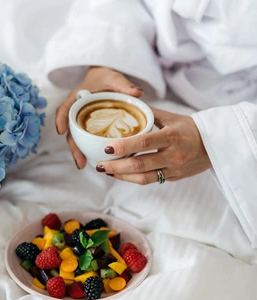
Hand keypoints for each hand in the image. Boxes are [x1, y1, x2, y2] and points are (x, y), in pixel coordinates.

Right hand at [56, 66, 142, 168]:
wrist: (104, 79)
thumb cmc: (106, 78)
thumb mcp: (114, 78)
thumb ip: (124, 85)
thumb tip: (138, 92)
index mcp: (77, 98)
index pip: (64, 109)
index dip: (61, 120)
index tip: (61, 131)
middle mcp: (76, 112)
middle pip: (70, 131)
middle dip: (73, 147)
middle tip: (80, 161)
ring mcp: (81, 121)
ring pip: (76, 138)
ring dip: (79, 152)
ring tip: (84, 165)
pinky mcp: (88, 128)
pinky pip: (85, 139)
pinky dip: (88, 150)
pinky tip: (95, 160)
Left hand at [96, 107, 211, 183]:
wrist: (215, 145)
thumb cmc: (190, 128)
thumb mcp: (171, 117)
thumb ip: (148, 112)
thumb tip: (127, 103)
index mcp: (171, 136)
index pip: (143, 142)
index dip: (124, 146)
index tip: (107, 147)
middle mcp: (172, 155)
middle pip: (140, 164)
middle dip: (116, 166)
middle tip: (99, 164)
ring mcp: (173, 169)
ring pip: (142, 177)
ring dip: (121, 176)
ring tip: (105, 171)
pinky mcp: (172, 178)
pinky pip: (149, 180)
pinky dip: (132, 178)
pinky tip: (119, 174)